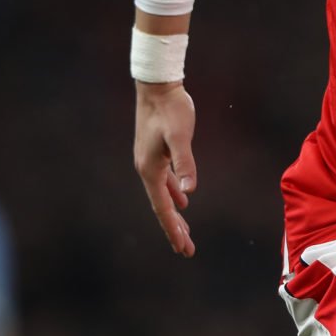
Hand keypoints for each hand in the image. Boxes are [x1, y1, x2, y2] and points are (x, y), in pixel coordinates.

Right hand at [133, 80, 197, 256]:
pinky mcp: (156, 152)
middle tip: (185, 250)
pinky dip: (173, 193)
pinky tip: (182, 199)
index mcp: (150, 170)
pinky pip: (165, 180)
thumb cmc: (171, 109)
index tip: (183, 249)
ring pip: (163, 195)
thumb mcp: (179, 136)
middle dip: (174, 228)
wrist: (158, 85)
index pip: (163, 208)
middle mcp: (146, 169)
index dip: (173, 229)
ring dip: (174, 213)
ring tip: (184, 230)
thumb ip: (184, 163)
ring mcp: (150, 160)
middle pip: (161, 206)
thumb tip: (189, 192)